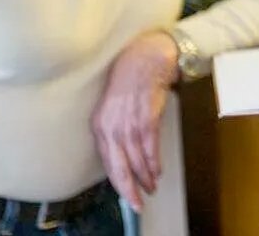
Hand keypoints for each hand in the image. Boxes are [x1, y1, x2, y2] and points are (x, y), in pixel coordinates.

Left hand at [91, 31, 178, 212]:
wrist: (146, 55)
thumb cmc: (131, 77)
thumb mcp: (115, 105)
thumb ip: (116, 126)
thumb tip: (125, 149)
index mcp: (100, 124)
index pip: (107, 161)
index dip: (117, 181)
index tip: (126, 194)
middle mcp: (111, 126)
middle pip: (119, 166)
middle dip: (129, 188)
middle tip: (137, 203)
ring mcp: (129, 122)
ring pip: (136, 159)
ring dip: (146, 176)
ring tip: (152, 187)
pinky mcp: (147, 116)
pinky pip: (150, 146)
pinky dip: (154, 161)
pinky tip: (158, 170)